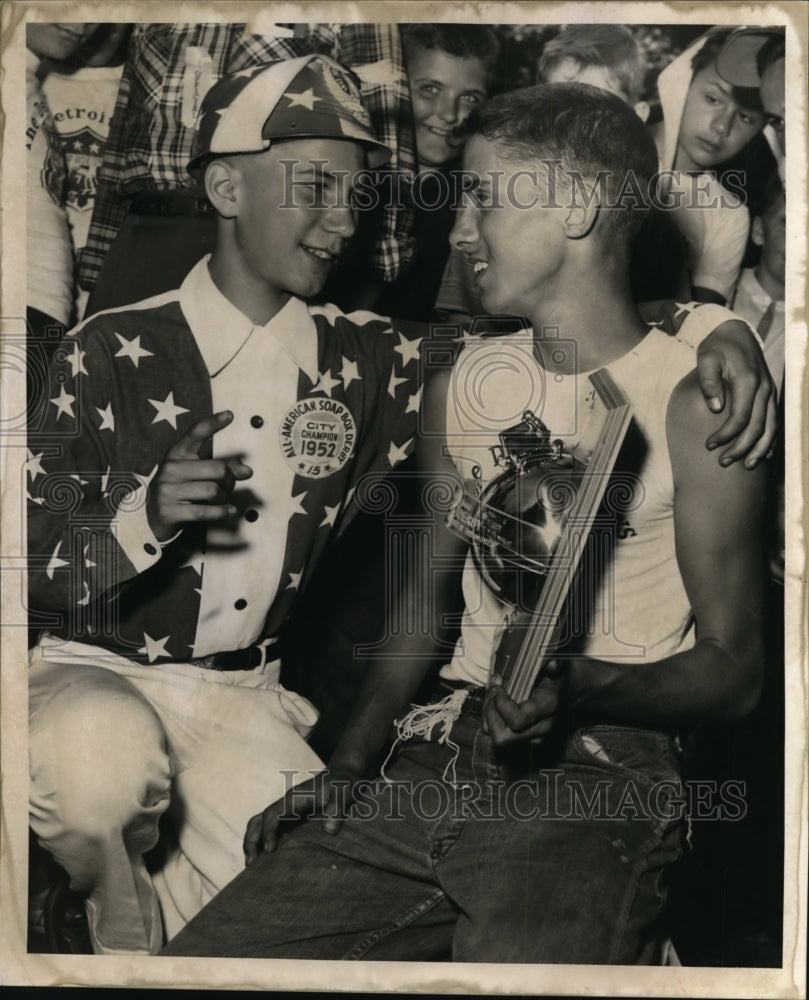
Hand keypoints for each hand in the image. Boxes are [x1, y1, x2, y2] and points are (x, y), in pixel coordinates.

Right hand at [146, 410, 252, 540]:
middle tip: (230, 486)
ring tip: (222, 500)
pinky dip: (221, 512)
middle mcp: (170, 468)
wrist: (154, 518)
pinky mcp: (168, 511)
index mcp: (177, 453)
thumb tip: (247, 471)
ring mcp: (166, 490)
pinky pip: (204, 511)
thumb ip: (223, 468)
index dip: (213, 423)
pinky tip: (229, 511)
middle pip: (217, 469)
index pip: (195, 433)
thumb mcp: (199, 474)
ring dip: (224, 498)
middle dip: (230, 480)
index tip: (230, 415)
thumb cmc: (183, 490)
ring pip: (213, 491)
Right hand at [243, 766, 362, 864]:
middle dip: (252, 841)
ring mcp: (287, 812)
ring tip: (253, 868)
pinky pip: (271, 831)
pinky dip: (264, 844)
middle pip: (258, 820)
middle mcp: (286, 805)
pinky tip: (269, 863)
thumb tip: (329, 831)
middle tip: (251, 865)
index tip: (269, 851)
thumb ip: (338, 808)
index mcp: (295, 798)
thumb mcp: (346, 792)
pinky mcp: (291, 820)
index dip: (268, 832)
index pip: (273, 814)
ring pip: (260, 825)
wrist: (344, 776)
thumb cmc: (344, 784)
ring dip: (254, 844)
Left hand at [481, 660, 566, 746]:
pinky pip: (499, 734)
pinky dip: (491, 718)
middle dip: (490, 714)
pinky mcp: (524, 738)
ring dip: (488, 715)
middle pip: (502, 738)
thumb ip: (556, 666)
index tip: (500, 686)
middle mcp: (541, 729)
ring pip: (497, 738)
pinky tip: (497, 701)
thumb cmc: (561, 676)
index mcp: (548, 709)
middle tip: (494, 690)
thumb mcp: (560, 666)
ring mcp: (532, 737)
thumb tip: (552, 665)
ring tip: (493, 694)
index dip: (501, 704)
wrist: (573, 691)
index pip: (516, 720)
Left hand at [696, 320, 776, 468]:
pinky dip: (771, 439)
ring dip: (759, 448)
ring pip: (770, 427)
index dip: (726, 435)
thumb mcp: (706, 359)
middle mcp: (763, 388)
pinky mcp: (770, 394)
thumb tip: (715, 407)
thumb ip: (709, 382)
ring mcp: (769, 391)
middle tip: (723, 462)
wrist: (735, 333)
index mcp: (748, 381)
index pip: (740, 417)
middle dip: (741, 447)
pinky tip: (764, 454)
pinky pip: (774, 421)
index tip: (709, 445)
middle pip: (757, 426)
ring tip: (746, 465)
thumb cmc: (717, 347)